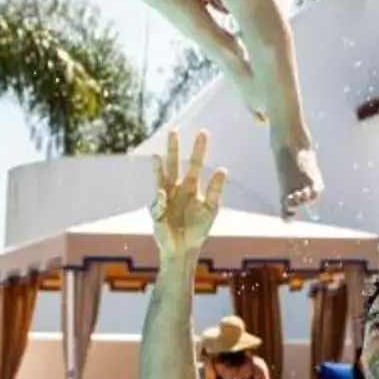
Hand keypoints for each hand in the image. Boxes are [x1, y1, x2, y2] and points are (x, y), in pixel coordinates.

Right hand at [150, 128, 226, 261]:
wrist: (184, 248)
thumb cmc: (198, 228)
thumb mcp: (211, 208)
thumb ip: (215, 189)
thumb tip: (222, 169)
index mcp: (190, 186)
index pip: (194, 163)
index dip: (198, 149)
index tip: (202, 132)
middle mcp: (176, 188)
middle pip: (173, 164)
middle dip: (173, 148)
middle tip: (172, 130)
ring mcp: (164, 198)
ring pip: (160, 178)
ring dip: (157, 168)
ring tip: (156, 156)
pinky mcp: (156, 211)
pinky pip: (158, 204)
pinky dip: (161, 201)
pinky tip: (163, 200)